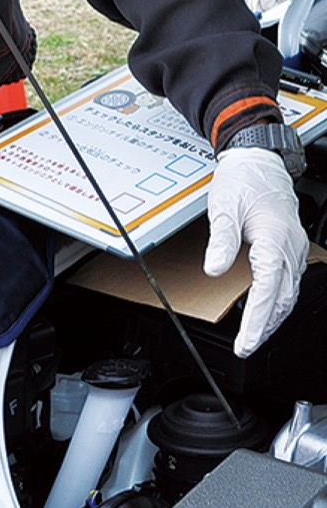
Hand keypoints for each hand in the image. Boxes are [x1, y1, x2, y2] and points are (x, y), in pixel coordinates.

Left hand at [204, 147, 307, 356]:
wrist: (258, 160)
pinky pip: (287, 281)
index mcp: (276, 240)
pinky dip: (276, 299)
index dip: (258, 321)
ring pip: (288, 292)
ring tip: (253, 336)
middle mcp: (290, 248)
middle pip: (282, 298)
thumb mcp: (224, 207)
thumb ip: (221, 240)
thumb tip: (215, 268)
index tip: (246, 342)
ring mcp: (294, 248)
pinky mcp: (290, 246)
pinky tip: (264, 308)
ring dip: (272, 316)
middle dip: (266, 327)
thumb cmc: (243, 179)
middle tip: (246, 347)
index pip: (269, 291)